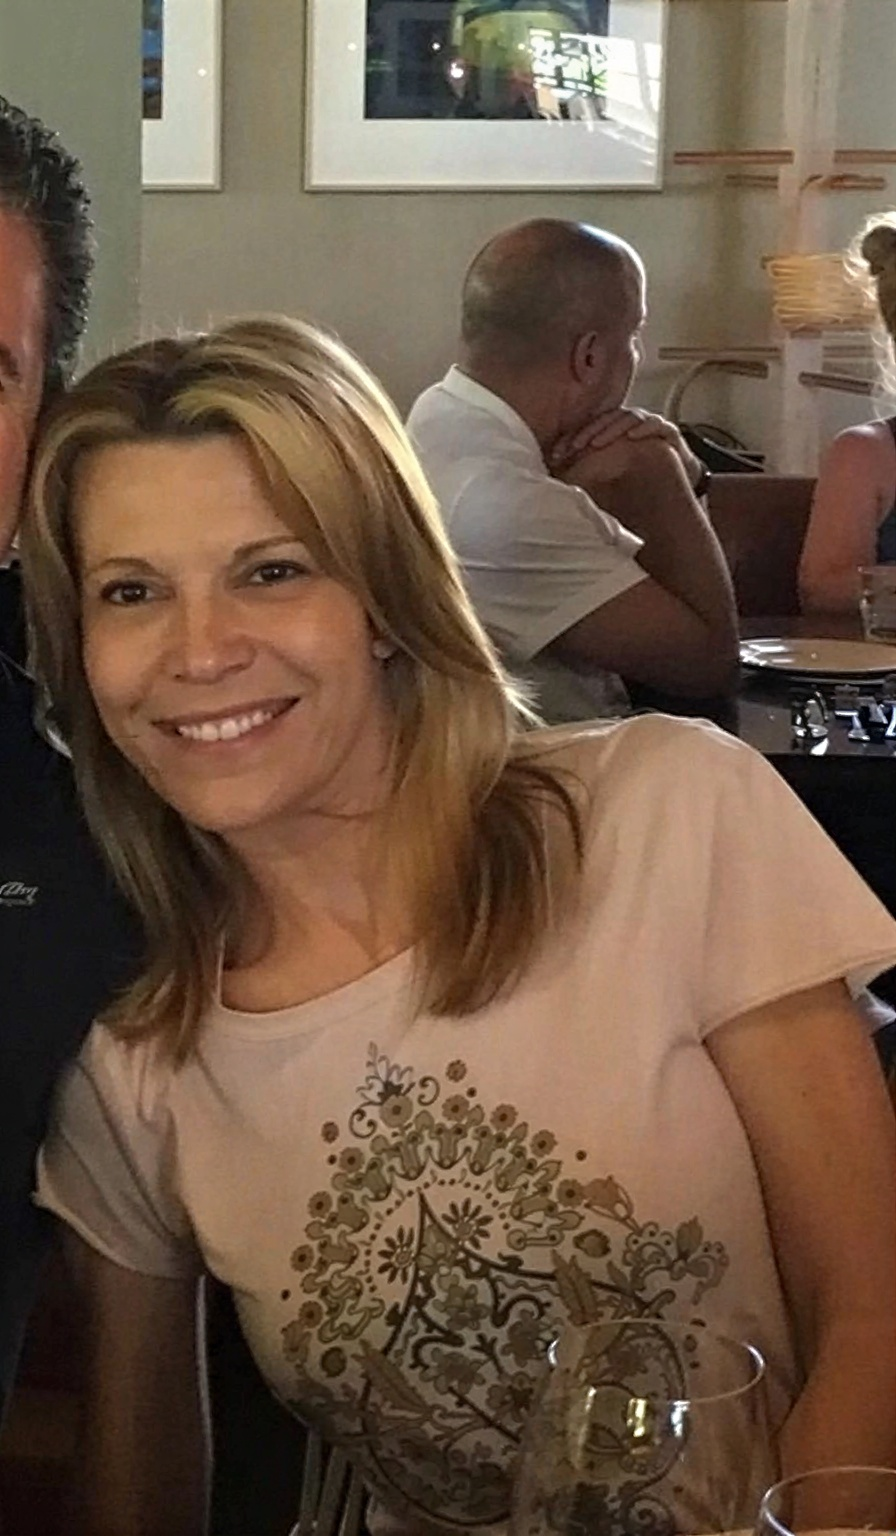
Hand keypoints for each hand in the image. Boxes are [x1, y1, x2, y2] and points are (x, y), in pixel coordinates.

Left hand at [550, 408, 702, 489]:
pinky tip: (632, 437)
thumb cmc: (638, 484)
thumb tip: (555, 489)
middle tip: (574, 447)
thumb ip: (585, 478)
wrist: (675, 486)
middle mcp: (629, 426)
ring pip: (629, 417)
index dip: (571, 438)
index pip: (587, 428)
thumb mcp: (605, 482)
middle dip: (587, 431)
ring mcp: (649, 426)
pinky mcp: (669, 433)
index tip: (557, 454)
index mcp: (611, 433)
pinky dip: (645, 428)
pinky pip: (657, 425)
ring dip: (612, 429)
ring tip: (596, 443)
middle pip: (605, 419)